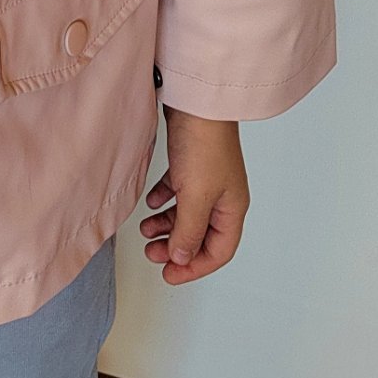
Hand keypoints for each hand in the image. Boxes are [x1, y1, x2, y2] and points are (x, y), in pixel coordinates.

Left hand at [138, 106, 248, 282]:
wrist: (196, 102)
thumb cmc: (203, 146)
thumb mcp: (195, 197)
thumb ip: (187, 231)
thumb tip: (181, 258)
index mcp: (232, 209)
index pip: (218, 252)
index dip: (194, 268)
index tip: (169, 275)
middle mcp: (223, 197)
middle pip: (200, 235)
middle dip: (176, 248)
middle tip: (152, 254)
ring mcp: (207, 180)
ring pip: (186, 215)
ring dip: (166, 226)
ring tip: (145, 230)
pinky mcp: (191, 164)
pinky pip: (177, 192)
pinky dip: (163, 201)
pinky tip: (151, 202)